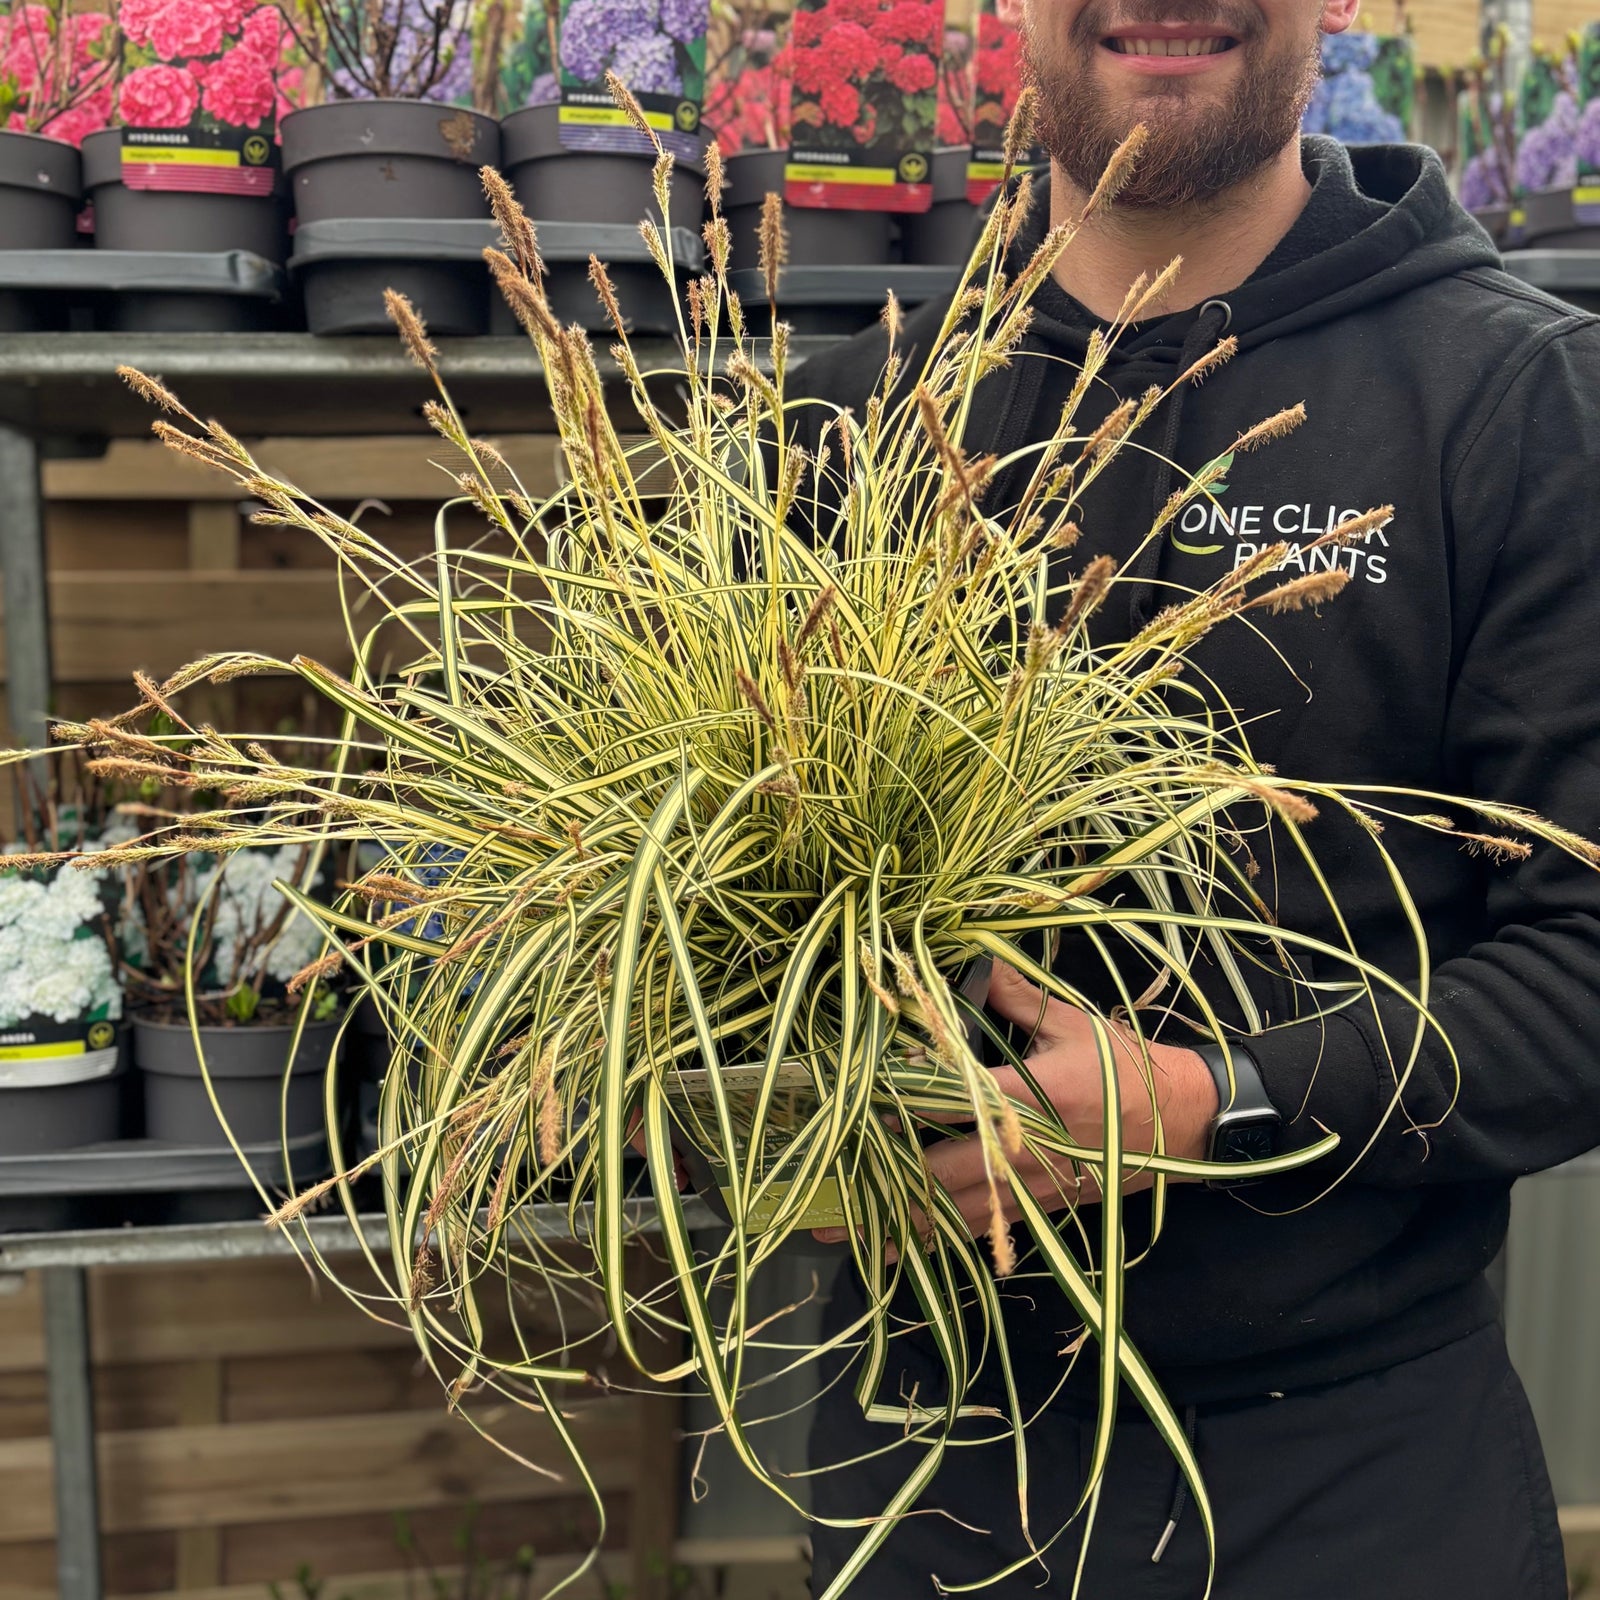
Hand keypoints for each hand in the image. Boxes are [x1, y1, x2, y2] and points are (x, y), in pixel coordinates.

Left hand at [813, 961, 1218, 1246]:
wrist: (1187, 1121)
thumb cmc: (1127, 1066)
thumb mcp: (1072, 1022)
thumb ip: (1015, 997)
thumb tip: (972, 963)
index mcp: (1026, 1098)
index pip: (947, 1106)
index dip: (896, 1114)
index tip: (849, 1117)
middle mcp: (1021, 1151)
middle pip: (937, 1176)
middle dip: (877, 1186)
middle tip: (821, 1196)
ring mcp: (1032, 1188)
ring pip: (953, 1216)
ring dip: (897, 1225)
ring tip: (843, 1234)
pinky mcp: (1043, 1209)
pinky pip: (984, 1231)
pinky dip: (940, 1241)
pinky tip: (903, 1249)